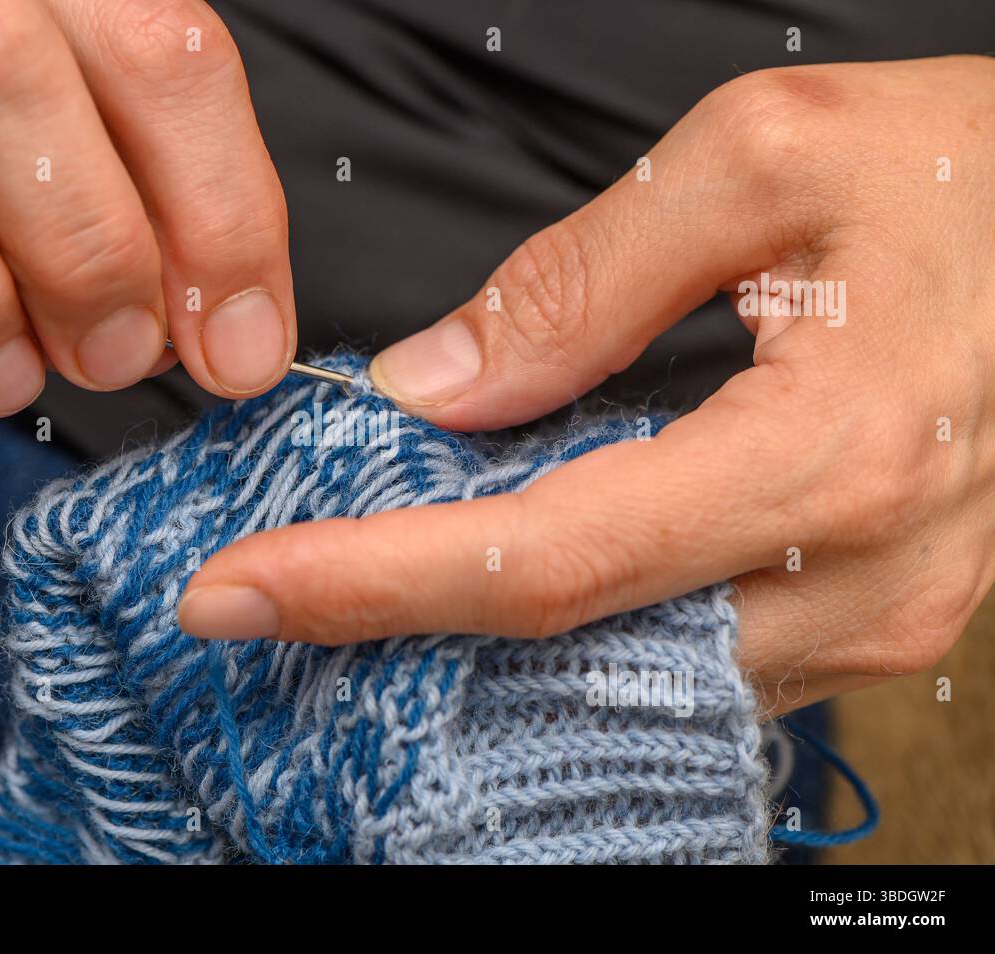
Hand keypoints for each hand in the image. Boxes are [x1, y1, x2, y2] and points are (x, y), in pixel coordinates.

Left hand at [180, 56, 994, 715]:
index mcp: (830, 460)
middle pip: (570, 644)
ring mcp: (875, 623)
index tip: (240, 588)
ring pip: (627, 671)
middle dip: (399, 623)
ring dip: (479, 635)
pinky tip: (500, 582)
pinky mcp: (871, 622)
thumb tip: (439, 388)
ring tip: (358, 581)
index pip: (546, 560)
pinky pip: (690, 658)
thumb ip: (583, 280)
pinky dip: (576, 630)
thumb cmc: (970, 173)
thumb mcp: (763, 160)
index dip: (374, 582)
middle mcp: (859, 584)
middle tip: (269, 586)